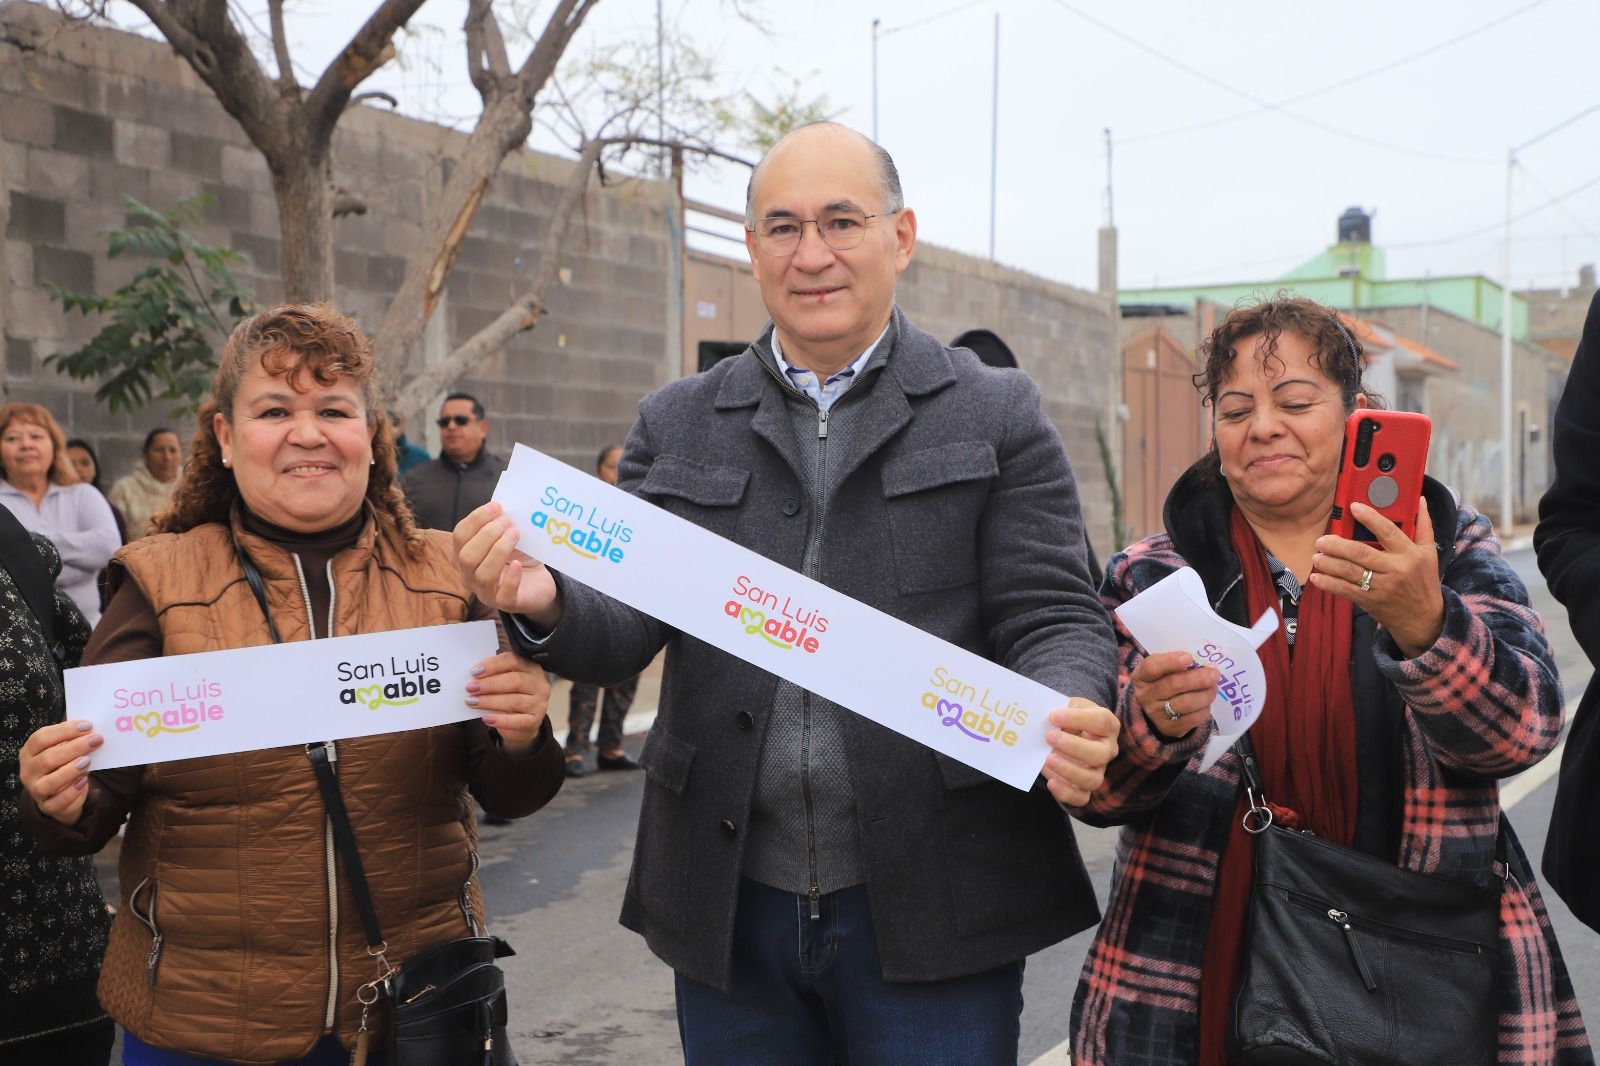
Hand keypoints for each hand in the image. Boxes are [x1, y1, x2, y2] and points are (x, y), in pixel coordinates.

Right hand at [19, 720, 101, 824]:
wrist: (59, 795)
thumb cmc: (63, 764)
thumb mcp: (64, 749)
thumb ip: (73, 739)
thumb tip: (92, 728)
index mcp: (29, 752)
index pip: (40, 738)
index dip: (64, 730)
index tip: (88, 726)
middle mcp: (28, 771)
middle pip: (47, 759)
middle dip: (74, 748)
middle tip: (96, 740)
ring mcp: (35, 790)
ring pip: (48, 783)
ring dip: (71, 771)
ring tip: (88, 761)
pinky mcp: (47, 807)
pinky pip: (58, 802)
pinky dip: (72, 792)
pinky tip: (84, 781)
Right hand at [454, 502, 560, 627]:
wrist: (539, 584)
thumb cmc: (518, 558)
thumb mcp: (508, 539)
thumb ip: (501, 525)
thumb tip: (502, 507)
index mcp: (464, 556)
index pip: (459, 536)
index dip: (476, 519)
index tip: (497, 506)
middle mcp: (469, 576)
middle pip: (467, 556)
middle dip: (487, 534)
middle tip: (508, 522)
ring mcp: (486, 593)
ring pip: (482, 574)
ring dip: (498, 550)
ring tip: (515, 534)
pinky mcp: (506, 604)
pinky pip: (504, 594)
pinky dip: (511, 577)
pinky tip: (517, 564)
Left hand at [469, 651, 550, 754]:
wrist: (521, 723)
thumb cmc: (510, 696)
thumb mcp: (504, 681)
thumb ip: (493, 675)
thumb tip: (473, 677)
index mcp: (530, 667)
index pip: (513, 661)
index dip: (493, 665)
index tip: (474, 671)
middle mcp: (538, 684)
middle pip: (515, 681)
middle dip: (490, 684)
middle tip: (470, 688)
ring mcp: (539, 703)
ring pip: (514, 701)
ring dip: (490, 701)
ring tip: (472, 702)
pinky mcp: (535, 721)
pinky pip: (517, 721)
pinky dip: (500, 720)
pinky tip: (486, 718)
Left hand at [1043, 698, 1120, 805]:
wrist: (1066, 730)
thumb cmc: (1069, 717)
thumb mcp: (1067, 706)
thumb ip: (1060, 710)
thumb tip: (1044, 721)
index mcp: (1107, 725)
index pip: (1101, 722)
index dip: (1077, 719)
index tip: (1053, 715)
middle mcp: (1107, 749)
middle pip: (1100, 754)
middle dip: (1073, 747)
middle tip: (1049, 737)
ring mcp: (1098, 770)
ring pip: (1093, 779)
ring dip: (1069, 771)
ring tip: (1048, 759)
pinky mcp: (1085, 787)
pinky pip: (1082, 798)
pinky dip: (1066, 793)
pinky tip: (1051, 782)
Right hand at [1131, 651, 1221, 738]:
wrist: (1155, 709)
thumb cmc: (1162, 682)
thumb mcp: (1162, 670)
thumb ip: (1177, 664)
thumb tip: (1205, 665)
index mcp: (1141, 676)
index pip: (1152, 667)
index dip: (1171, 662)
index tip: (1189, 658)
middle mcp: (1145, 696)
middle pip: (1173, 685)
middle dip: (1198, 678)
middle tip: (1214, 674)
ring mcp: (1156, 714)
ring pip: (1186, 703)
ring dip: (1205, 694)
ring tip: (1213, 688)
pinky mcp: (1169, 728)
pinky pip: (1192, 719)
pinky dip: (1204, 709)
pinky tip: (1206, 703)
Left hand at [1310, 499, 1443, 657]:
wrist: (1424, 618)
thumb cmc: (1424, 581)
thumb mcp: (1429, 553)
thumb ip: (1423, 526)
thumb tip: (1420, 501)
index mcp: (1409, 554)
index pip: (1387, 531)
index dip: (1370, 518)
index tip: (1353, 507)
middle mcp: (1394, 569)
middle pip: (1360, 553)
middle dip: (1337, 545)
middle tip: (1322, 540)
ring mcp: (1381, 587)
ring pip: (1349, 572)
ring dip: (1328, 563)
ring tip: (1316, 556)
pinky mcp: (1370, 601)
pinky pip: (1345, 590)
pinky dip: (1328, 583)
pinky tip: (1317, 577)